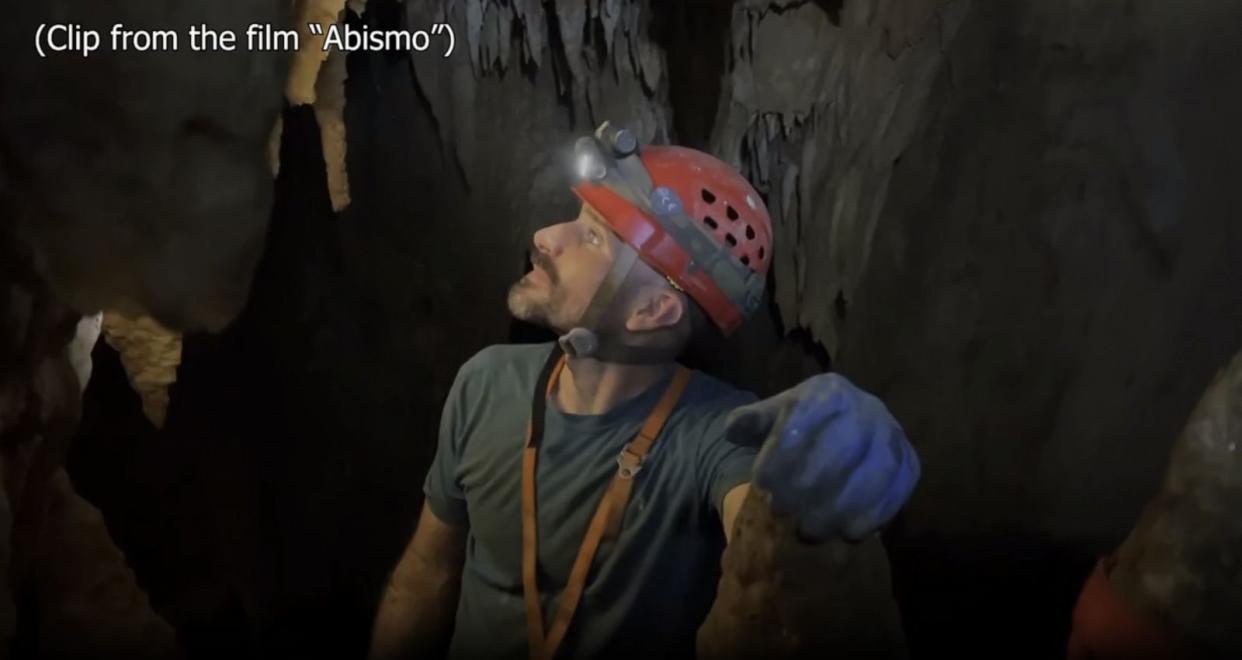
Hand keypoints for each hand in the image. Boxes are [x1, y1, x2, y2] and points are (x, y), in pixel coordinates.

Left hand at [725, 373, 919, 541]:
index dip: (781, 456)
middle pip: (839, 450)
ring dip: (837, 508)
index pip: (804, 422)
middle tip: (783, 512)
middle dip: (807, 487)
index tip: (762, 484)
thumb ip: (751, 422)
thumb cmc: (802, 427)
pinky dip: (870, 517)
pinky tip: (846, 533)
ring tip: (808, 530)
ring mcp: (893, 436)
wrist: (850, 429)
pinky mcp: (910, 464)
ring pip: (870, 475)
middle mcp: (867, 407)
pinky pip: (895, 492)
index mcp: (830, 392)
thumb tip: (733, 429)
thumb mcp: (773, 417)